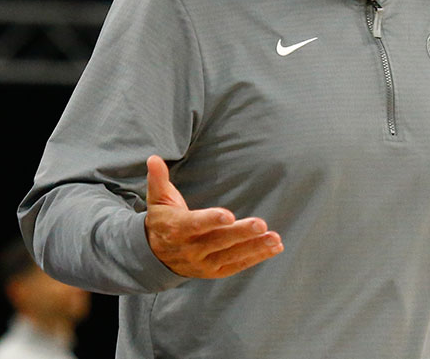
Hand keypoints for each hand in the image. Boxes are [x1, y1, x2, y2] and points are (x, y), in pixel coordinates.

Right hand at [144, 155, 283, 277]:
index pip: (195, 225)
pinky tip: (275, 248)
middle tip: (261, 224)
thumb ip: (158, 180)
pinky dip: (256, 257)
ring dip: (255, 247)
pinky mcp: (215, 270)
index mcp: (176, 229)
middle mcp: (190, 248)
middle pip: (218, 241)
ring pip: (231, 255)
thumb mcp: (158, 200)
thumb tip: (154, 158)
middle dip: (241, 233)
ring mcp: (203, 262)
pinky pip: (237, 265)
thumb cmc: (163, 220)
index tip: (229, 215)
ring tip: (275, 239)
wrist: (155, 256)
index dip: (211, 220)